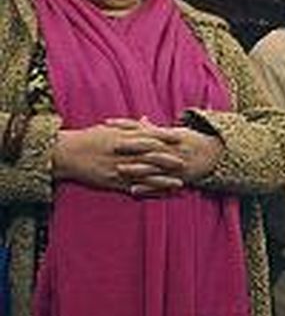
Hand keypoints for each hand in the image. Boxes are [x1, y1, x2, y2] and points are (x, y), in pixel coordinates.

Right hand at [52, 120, 188, 195]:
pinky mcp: (113, 183)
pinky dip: (148, 192)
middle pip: (151, 158)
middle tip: (187, 163)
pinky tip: (161, 195)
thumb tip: (146, 119)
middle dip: (170, 161)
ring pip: (146, 176)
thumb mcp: (109, 129)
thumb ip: (130, 126)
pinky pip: (134, 188)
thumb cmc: (88, 138)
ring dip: (164, 181)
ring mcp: (118, 169)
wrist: (66, 154)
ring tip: (181, 184)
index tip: (181, 140)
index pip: (149, 138)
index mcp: (122, 138)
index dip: (166, 140)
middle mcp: (123, 154)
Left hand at [106, 118, 222, 190]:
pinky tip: (133, 191)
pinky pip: (161, 183)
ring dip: (136, 168)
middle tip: (111, 146)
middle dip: (129, 146)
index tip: (107, 124)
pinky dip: (148, 188)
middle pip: (147, 146)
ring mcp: (175, 163)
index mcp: (167, 135)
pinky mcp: (179, 177)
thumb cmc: (193, 141)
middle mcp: (170, 149)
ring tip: (119, 169)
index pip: (141, 128)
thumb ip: (156, 129)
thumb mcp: (176, 132)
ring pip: (153, 166)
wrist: (216, 154)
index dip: (125, 126)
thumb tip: (142, 120)